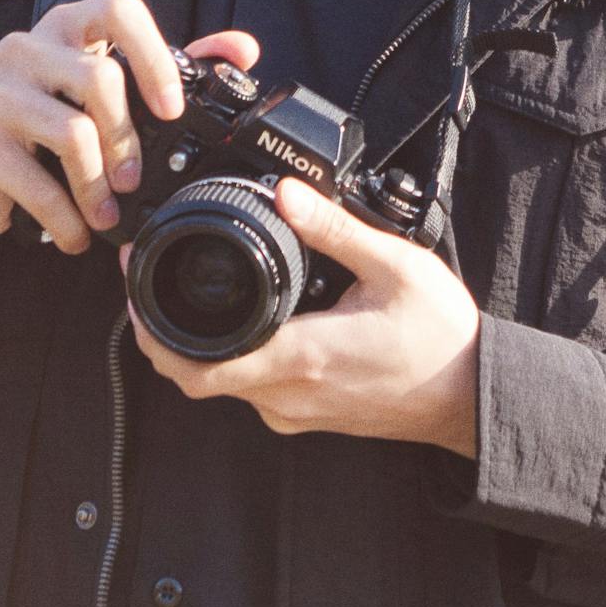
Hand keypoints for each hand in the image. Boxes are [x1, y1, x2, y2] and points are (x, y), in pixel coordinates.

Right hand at [0, 0, 257, 310]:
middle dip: (128, 142)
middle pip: (100, 80)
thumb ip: (169, 68)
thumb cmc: (44, 128)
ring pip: (73, 134)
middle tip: (134, 181)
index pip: (118, 10)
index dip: (154, 55)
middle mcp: (25, 47)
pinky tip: (76, 233)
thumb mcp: (102, 93)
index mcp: (65, 27)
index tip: (173, 105)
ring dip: (98, 188)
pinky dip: (66, 219)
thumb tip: (242, 49)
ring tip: (107, 215)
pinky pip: (38, 183)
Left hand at [124, 176, 482, 457]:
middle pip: (195, 375)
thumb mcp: (395, 266)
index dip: (149, 329)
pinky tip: (244, 318)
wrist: (473, 395)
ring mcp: (296, 412)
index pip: (194, 365)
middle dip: (160, 330)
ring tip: (189, 289)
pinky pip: (252, 388)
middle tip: (147, 280)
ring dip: (196, 343)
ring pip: (222, 383)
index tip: (133, 285)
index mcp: (301, 358)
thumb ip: (334, 228)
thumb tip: (285, 191)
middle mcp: (288, 395)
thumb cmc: (442, 337)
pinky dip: (230, 355)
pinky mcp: (309, 415)